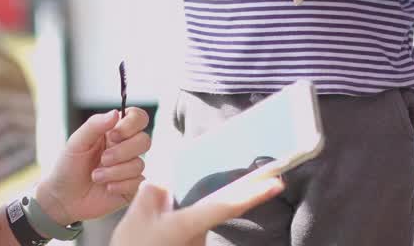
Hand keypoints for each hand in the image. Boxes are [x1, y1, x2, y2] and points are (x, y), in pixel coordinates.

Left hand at [35, 108, 151, 223]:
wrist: (63, 198)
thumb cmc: (68, 166)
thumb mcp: (76, 142)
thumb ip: (95, 125)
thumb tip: (116, 112)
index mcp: (114, 132)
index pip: (138, 118)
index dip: (131, 124)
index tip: (113, 135)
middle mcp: (125, 148)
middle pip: (144, 140)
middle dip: (122, 151)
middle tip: (103, 159)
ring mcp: (129, 168)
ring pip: (139, 164)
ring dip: (115, 171)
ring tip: (96, 176)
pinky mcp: (132, 188)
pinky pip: (138, 183)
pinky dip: (121, 185)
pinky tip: (107, 188)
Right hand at [110, 175, 284, 245]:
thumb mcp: (136, 214)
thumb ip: (155, 190)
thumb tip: (167, 182)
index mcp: (189, 224)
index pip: (228, 205)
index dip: (254, 193)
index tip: (277, 183)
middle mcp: (199, 236)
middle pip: (220, 206)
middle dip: (244, 190)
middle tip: (270, 175)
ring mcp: (196, 244)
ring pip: (202, 215)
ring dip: (194, 205)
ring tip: (177, 199)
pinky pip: (194, 224)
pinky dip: (185, 215)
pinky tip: (168, 214)